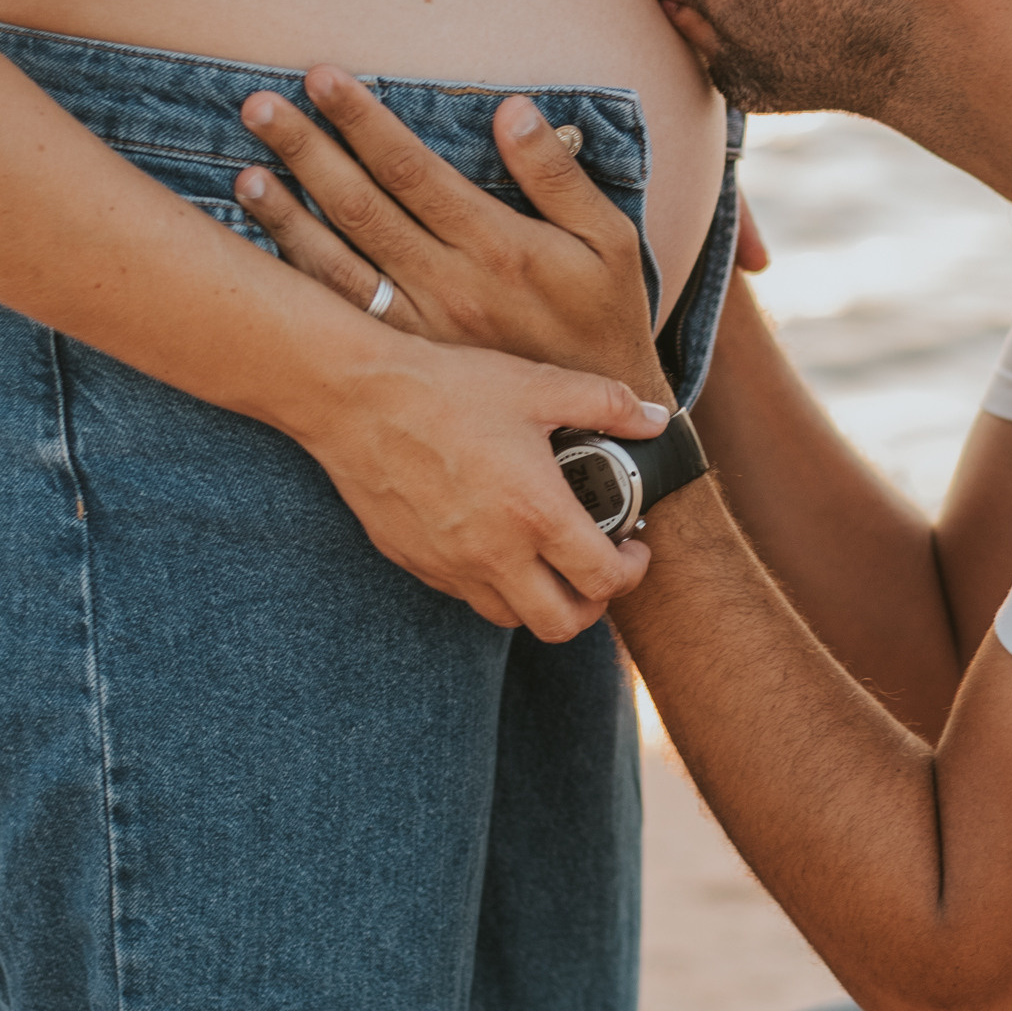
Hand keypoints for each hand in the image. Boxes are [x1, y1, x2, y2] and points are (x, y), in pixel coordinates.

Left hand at [234, 68, 663, 397]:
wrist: (596, 429)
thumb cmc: (606, 319)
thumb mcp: (610, 241)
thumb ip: (558, 175)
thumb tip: (512, 111)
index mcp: (496, 246)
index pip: (412, 168)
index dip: (362, 121)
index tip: (322, 78)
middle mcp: (448, 284)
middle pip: (361, 206)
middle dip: (307, 150)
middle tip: (259, 105)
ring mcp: (420, 327)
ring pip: (339, 263)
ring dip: (287, 216)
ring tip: (244, 172)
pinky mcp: (406, 358)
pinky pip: (343, 313)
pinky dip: (303, 278)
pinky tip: (270, 248)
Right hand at [298, 329, 663, 642]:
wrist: (356, 398)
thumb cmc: (446, 389)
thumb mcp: (537, 385)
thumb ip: (607, 404)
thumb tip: (655, 419)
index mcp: (535, 514)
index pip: (602, 580)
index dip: (631, 571)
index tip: (632, 548)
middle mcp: (494, 553)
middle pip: (560, 625)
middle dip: (592, 606)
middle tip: (597, 570)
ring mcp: (450, 565)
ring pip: (510, 618)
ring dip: (540, 600)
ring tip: (548, 561)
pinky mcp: (416, 562)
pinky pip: (464, 595)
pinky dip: (492, 584)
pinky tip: (495, 542)